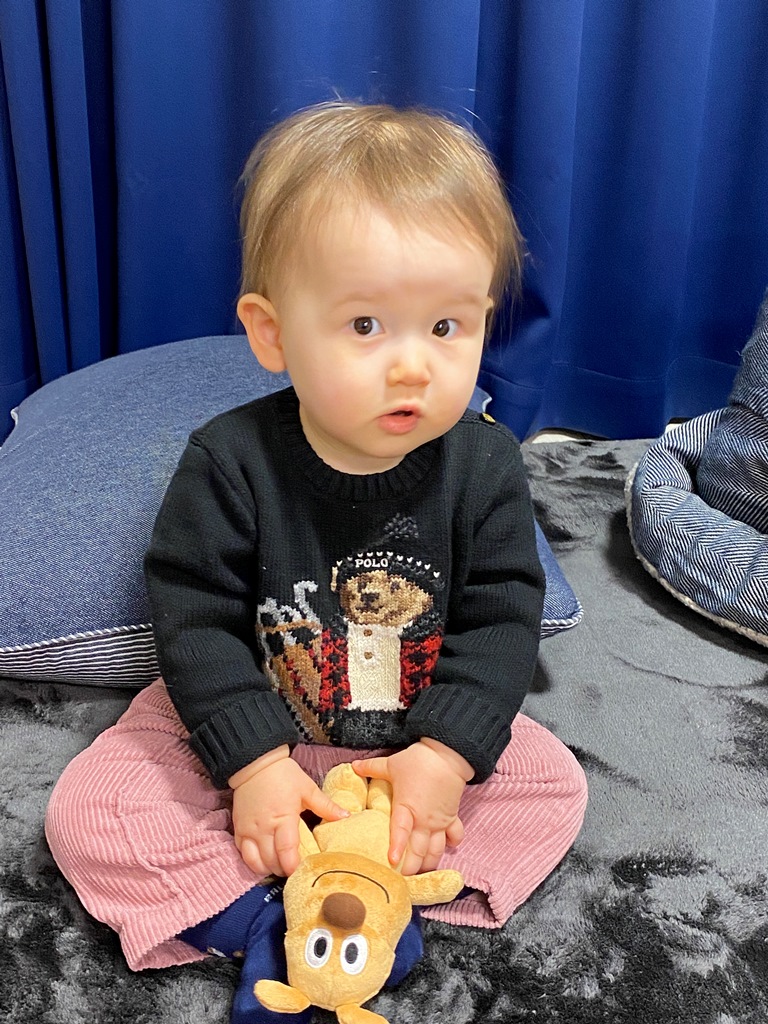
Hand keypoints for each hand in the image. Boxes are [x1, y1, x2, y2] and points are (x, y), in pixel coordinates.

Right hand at [229, 746, 348, 877]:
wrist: (255, 763)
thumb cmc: (283, 774)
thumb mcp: (307, 788)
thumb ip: (326, 806)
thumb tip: (346, 816)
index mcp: (283, 818)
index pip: (286, 852)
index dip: (293, 867)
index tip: (303, 872)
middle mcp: (263, 828)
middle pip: (271, 862)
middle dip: (284, 870)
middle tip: (295, 868)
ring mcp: (248, 830)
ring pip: (255, 862)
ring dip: (268, 868)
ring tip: (280, 864)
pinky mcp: (238, 829)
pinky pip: (243, 854)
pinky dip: (253, 861)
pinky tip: (264, 859)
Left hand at [352, 738, 472, 874]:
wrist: (448, 754)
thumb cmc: (419, 760)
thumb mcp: (391, 764)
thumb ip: (371, 767)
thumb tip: (352, 766)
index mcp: (407, 807)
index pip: (400, 831)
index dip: (397, 848)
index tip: (392, 863)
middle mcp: (424, 819)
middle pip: (419, 850)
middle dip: (411, 868)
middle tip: (402, 881)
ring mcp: (440, 821)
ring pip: (436, 849)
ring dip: (429, 864)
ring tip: (420, 874)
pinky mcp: (452, 817)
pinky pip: (454, 836)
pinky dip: (451, 846)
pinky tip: (447, 850)